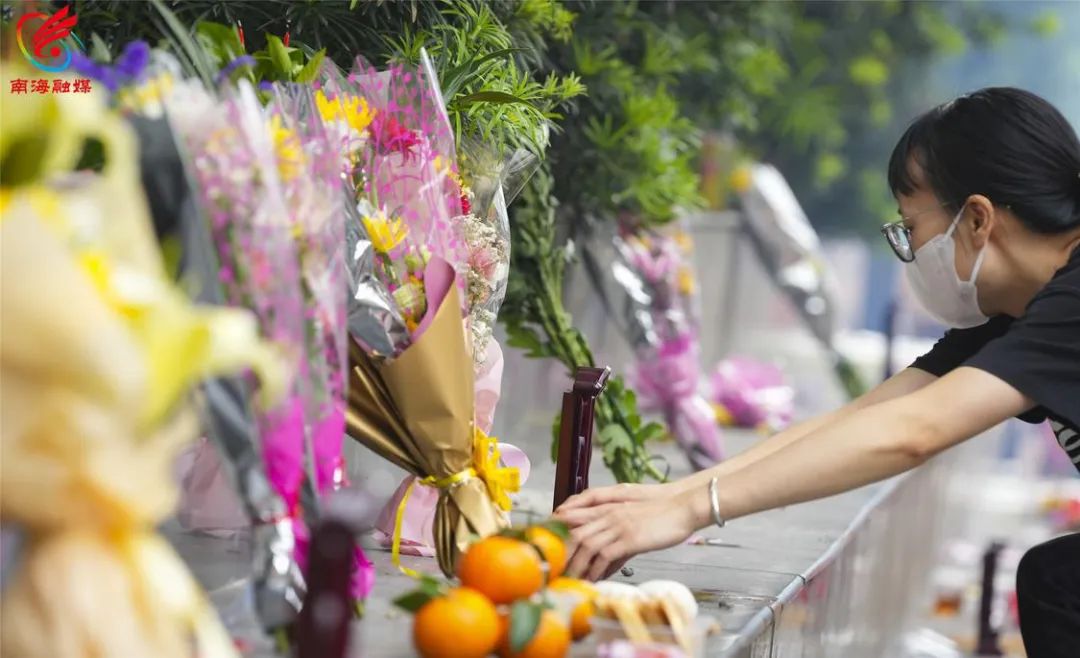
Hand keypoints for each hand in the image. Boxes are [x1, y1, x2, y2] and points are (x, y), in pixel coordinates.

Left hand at [554, 487, 703, 580]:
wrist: (684, 507)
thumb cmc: (661, 514)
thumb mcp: (633, 518)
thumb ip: (616, 535)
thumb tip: (606, 564)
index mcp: (608, 505)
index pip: (573, 513)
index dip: (557, 528)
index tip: (547, 543)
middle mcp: (608, 514)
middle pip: (574, 531)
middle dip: (561, 551)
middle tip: (552, 568)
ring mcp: (618, 525)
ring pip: (585, 545)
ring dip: (575, 565)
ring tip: (568, 580)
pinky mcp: (629, 538)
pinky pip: (605, 556)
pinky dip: (595, 570)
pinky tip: (591, 580)